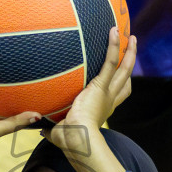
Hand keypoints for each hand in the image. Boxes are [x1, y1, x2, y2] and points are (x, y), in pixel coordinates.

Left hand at [49, 28, 136, 155]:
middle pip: (125, 78)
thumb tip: (40, 129)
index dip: (122, 84)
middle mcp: (109, 100)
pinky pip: (110, 62)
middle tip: (132, 48)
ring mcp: (107, 92)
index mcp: (102, 109)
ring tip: (130, 36)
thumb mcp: (60, 132)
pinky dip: (113, 46)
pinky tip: (113, 31)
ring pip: (123, 69)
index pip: (118, 94)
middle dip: (130, 62)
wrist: (76, 138)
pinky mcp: (101, 86)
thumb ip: (52, 129)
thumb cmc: (68, 140)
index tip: (124, 75)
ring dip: (129, 52)